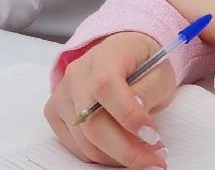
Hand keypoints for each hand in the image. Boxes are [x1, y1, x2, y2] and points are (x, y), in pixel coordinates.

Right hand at [45, 31, 174, 167]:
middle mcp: (76, 74)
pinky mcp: (56, 112)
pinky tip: (123, 149)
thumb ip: (148, 92)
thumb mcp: (158, 72)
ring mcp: (62, 94)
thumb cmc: (142, 64)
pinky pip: (77, 147)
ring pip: (84, 141)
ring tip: (145, 155)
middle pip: (91, 122)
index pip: (105, 86)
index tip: (152, 136)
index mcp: (103, 56)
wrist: (122, 55)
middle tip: (155, 160)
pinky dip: (103, 156)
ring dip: (117, 157)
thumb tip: (138, 120)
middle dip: (126, 150)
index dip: (128, 116)